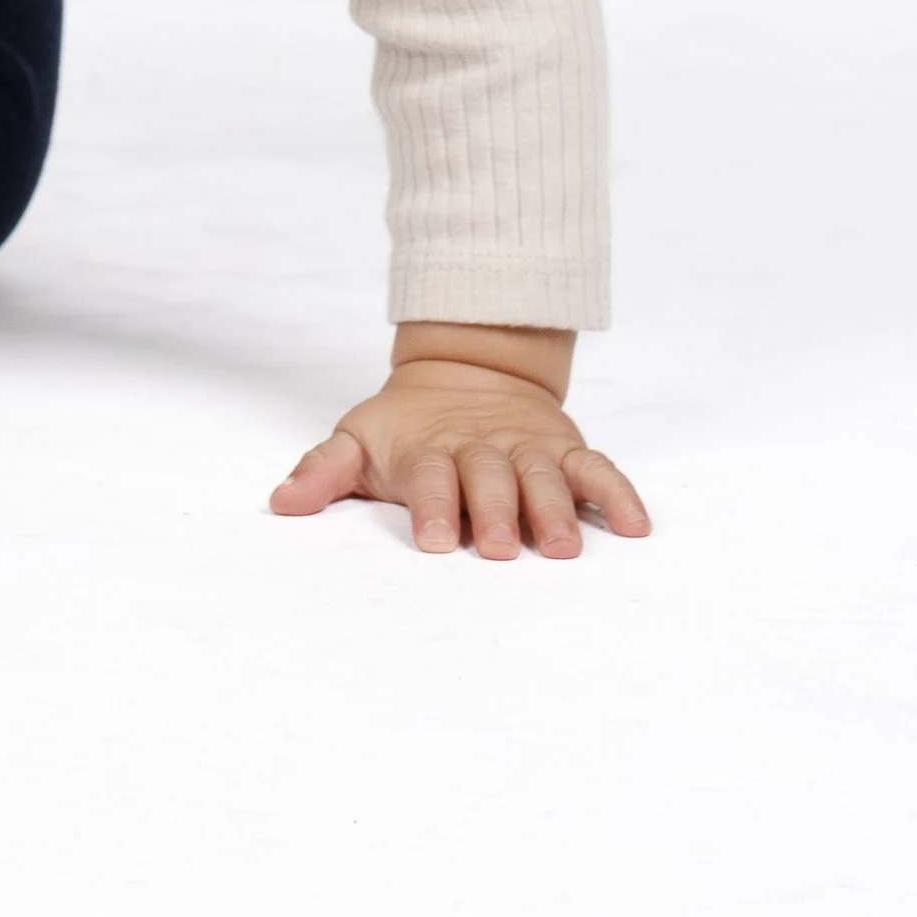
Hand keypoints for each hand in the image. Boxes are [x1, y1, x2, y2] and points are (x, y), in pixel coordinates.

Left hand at [271, 325, 650, 558]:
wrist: (463, 368)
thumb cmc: (406, 426)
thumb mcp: (359, 439)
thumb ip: (324, 471)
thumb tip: (280, 503)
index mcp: (430, 450)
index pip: (431, 477)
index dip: (434, 505)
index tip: (437, 539)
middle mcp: (482, 448)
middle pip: (491, 477)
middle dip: (497, 511)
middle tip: (502, 547)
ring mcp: (526, 447)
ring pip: (544, 474)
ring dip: (555, 508)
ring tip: (564, 546)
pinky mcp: (563, 447)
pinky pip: (595, 469)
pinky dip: (617, 493)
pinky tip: (637, 525)